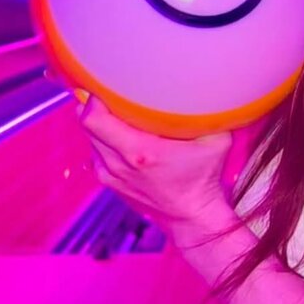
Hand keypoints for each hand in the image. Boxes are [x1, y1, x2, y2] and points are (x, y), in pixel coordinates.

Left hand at [77, 94, 232, 230]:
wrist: (192, 217)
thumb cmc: (203, 179)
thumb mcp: (216, 142)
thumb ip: (209, 114)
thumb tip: (206, 88)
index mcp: (140, 151)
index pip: (93, 117)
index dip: (96, 97)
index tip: (110, 86)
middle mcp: (118, 164)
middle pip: (87, 123)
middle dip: (98, 105)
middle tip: (116, 94)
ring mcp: (110, 175)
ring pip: (90, 137)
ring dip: (101, 123)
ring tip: (122, 115)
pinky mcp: (109, 181)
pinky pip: (97, 151)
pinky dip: (105, 140)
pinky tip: (125, 136)